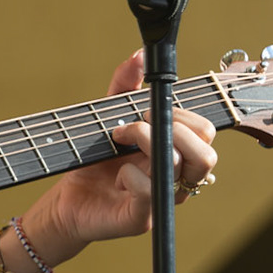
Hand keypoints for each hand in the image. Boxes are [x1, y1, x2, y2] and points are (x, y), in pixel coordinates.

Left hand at [27, 48, 220, 253]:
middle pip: (206, 154)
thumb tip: (139, 55)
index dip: (181, 115)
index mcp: (176, 155)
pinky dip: (130, 174)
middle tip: (136, 123)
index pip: (205, 133)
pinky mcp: (141, 218)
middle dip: (171, 127)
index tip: (146, 108)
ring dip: (144, 140)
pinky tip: (116, 175)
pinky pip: (150, 192)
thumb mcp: (107, 115)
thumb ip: (124, 85)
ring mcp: (162, 201)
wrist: (66, 199)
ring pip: (178, 167)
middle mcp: (176, 179)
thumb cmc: (93, 161)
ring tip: (118, 138)